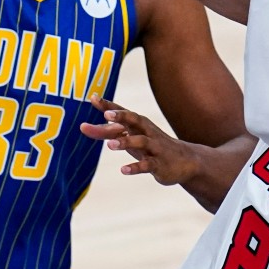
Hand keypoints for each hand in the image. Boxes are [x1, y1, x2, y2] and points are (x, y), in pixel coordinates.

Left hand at [80, 96, 199, 186]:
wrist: (186, 162)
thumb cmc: (151, 146)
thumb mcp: (130, 138)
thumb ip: (107, 133)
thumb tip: (83, 127)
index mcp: (139, 124)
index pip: (122, 111)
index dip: (108, 105)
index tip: (93, 98)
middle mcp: (146, 132)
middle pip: (134, 120)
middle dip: (121, 116)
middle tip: (107, 115)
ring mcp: (154, 148)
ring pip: (140, 142)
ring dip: (125, 142)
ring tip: (110, 145)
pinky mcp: (159, 164)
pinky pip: (147, 165)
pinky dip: (135, 167)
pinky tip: (123, 170)